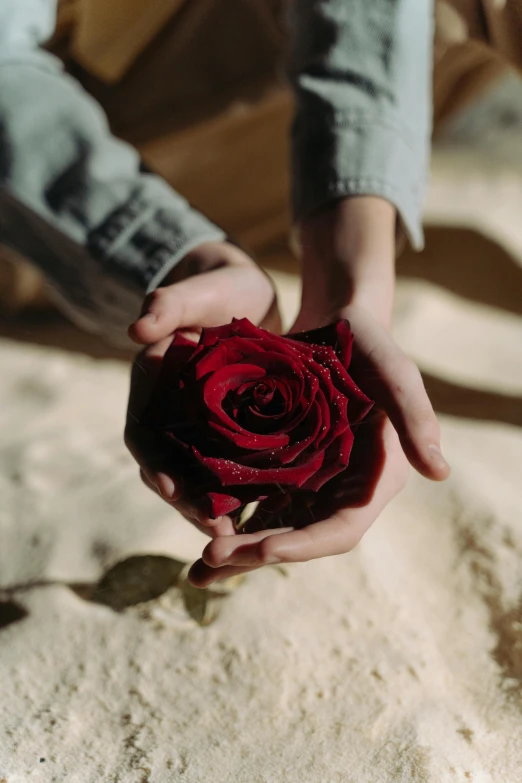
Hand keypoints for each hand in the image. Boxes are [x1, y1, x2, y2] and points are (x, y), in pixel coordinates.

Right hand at [124, 240, 279, 538]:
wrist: (245, 295)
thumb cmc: (220, 287)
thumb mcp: (199, 289)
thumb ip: (169, 303)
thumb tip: (135, 328)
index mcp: (152, 385)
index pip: (144, 434)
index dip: (155, 465)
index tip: (174, 492)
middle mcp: (170, 413)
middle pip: (170, 469)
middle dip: (189, 503)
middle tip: (218, 530)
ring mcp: (197, 427)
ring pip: (198, 478)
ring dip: (212, 508)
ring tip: (240, 537)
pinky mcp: (227, 435)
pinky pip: (226, 472)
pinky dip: (238, 494)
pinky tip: (263, 517)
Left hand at [188, 198, 449, 585]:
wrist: (338, 326)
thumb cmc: (371, 346)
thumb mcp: (395, 373)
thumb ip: (416, 417)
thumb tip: (440, 473)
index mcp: (373, 479)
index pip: (341, 528)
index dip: (304, 545)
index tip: (263, 551)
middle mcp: (340, 489)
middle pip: (299, 538)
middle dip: (256, 554)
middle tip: (211, 559)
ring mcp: (309, 482)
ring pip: (272, 528)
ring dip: (237, 551)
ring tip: (198, 570)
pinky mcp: (282, 468)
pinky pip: (254, 502)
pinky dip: (229, 518)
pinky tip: (195, 524)